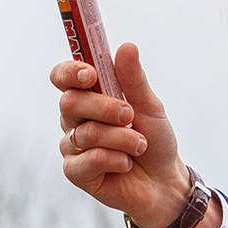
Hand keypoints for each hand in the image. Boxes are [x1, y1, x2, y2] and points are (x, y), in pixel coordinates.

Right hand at [55, 43, 189, 227]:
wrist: (165, 181)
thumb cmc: (155, 140)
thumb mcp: (150, 106)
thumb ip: (134, 79)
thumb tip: (126, 46)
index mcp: (88, 97)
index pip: (62, 77)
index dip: (69, 72)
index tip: (89, 74)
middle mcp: (74, 120)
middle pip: (70, 102)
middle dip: (105, 107)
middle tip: (129, 115)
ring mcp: (72, 146)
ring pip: (86, 133)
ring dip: (122, 138)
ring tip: (140, 145)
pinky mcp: (76, 172)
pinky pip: (88, 160)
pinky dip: (116, 160)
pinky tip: (127, 164)